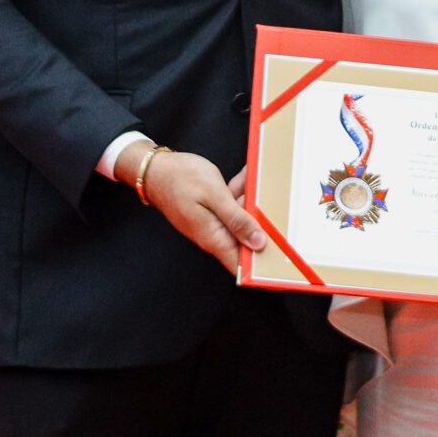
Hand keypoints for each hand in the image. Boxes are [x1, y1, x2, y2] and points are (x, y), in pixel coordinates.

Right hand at [132, 145, 267, 273]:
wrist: (155, 169)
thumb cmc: (180, 179)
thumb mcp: (214, 195)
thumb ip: (237, 220)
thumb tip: (258, 244)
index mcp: (214, 238)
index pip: (241, 265)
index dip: (261, 267)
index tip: (282, 262)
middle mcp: (213, 235)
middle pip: (246, 239)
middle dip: (262, 223)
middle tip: (273, 204)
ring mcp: (212, 224)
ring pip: (240, 218)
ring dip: (250, 201)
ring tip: (256, 180)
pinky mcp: (211, 212)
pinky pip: (231, 207)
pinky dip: (239, 193)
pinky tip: (245, 177)